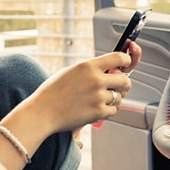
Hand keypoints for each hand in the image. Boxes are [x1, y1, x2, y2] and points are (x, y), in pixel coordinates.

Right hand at [23, 45, 139, 134]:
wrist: (42, 111)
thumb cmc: (53, 92)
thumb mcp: (71, 72)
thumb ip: (91, 70)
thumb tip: (111, 71)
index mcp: (88, 66)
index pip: (119, 58)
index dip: (127, 60)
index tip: (126, 64)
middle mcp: (96, 79)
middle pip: (125, 80)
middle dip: (123, 85)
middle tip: (118, 87)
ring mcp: (98, 96)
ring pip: (119, 97)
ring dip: (114, 100)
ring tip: (99, 100)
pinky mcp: (98, 112)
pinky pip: (113, 111)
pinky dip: (107, 112)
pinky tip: (94, 110)